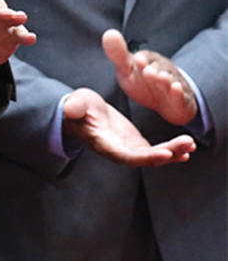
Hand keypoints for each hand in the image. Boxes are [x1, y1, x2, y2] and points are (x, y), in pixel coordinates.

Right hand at [62, 87, 194, 166]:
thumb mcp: (76, 102)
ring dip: (174, 152)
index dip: (146, 157)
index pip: (127, 156)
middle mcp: (118, 152)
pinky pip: (156, 151)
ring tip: (191, 144)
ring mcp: (128, 149)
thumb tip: (69, 109)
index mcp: (104, 143)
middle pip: (146, 158)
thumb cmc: (78, 106)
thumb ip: (74, 106)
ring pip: (154, 156)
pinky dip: (172, 150)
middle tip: (187, 144)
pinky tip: (188, 147)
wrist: (82, 112)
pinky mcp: (136, 144)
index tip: (166, 154)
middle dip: (168, 153)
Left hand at [102, 29, 196, 126]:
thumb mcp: (127, 68)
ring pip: (170, 81)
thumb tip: (109, 33)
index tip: (137, 59)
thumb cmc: (141, 82)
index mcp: (148, 61)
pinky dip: (179, 92)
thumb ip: (118, 54)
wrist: (163, 102)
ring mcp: (174, 84)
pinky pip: (182, 95)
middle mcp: (163, 70)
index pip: (145, 58)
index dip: (141, 60)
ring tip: (162, 79)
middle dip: (153, 70)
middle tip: (148, 71)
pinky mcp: (181, 99)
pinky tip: (176, 89)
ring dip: (166, 80)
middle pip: (158, 69)